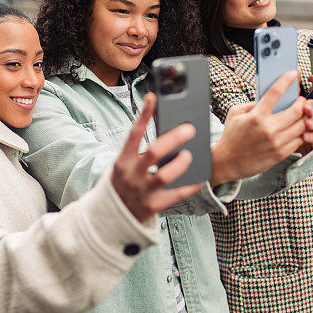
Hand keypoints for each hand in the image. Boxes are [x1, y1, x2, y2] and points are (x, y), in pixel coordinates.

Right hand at [111, 93, 201, 222]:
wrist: (112, 216)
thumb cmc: (125, 182)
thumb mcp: (125, 164)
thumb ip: (140, 150)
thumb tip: (169, 131)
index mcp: (123, 161)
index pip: (133, 133)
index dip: (143, 114)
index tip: (153, 97)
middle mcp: (131, 175)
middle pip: (154, 152)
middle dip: (173, 138)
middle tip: (189, 129)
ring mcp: (142, 192)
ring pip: (165, 175)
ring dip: (181, 163)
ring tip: (189, 155)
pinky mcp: (153, 206)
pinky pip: (177, 195)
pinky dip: (191, 186)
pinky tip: (200, 178)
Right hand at [210, 71, 312, 185]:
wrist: (227, 162)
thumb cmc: (231, 136)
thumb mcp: (235, 113)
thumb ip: (252, 103)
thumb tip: (268, 97)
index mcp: (256, 116)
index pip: (275, 92)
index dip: (287, 80)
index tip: (293, 74)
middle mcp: (268, 128)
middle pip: (297, 110)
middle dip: (302, 102)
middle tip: (300, 100)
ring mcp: (276, 142)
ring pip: (301, 125)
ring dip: (303, 118)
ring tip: (299, 115)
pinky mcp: (280, 153)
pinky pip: (299, 140)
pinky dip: (300, 132)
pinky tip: (295, 129)